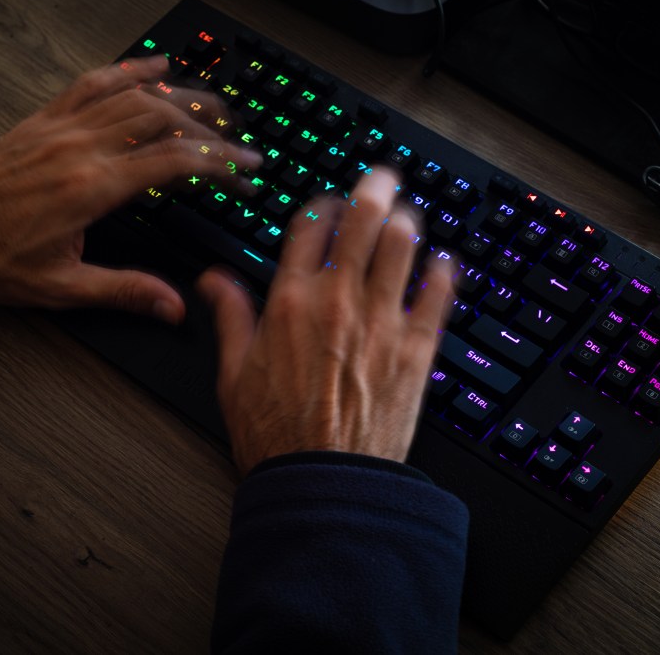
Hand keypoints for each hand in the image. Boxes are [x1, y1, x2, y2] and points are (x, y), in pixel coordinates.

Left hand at [0, 55, 259, 322]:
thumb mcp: (61, 288)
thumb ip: (124, 291)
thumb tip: (172, 306)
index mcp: (91, 187)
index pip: (173, 162)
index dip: (218, 163)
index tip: (245, 170)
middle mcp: (81, 147)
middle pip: (163, 119)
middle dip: (211, 126)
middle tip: (240, 140)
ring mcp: (63, 127)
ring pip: (135, 95)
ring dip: (182, 96)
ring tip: (215, 106)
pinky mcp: (45, 119)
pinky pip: (93, 83)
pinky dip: (128, 70)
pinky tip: (153, 67)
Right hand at [198, 170, 453, 475]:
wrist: (322, 480)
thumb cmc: (276, 434)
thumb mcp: (233, 373)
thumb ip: (229, 317)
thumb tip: (214, 280)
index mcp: (291, 301)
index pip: (309, 227)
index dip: (321, 204)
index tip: (328, 202)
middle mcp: (338, 301)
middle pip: (362, 222)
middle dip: (374, 191)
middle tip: (383, 178)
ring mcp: (381, 322)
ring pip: (402, 248)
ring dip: (408, 221)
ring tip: (409, 213)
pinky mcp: (415, 351)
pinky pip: (438, 297)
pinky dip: (443, 272)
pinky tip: (445, 262)